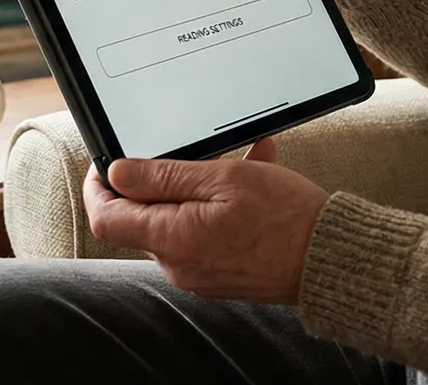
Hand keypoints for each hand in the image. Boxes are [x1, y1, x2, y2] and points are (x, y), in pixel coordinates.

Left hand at [83, 139, 329, 302]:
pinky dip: (216, 209)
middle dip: (161, 181)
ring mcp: (198, 273)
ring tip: (239, 162)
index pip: (105, 216)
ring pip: (177, 223)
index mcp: (171, 238)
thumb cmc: (285, 218)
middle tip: (192, 153)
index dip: (99, 186)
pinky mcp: (219, 275)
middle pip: (141, 219)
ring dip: (196, 190)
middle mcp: (177, 263)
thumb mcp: (224, 178)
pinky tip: (252, 180)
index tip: (108, 164)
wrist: (328, 260)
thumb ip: (164, 177)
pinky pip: (202, 236)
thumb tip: (118, 173)